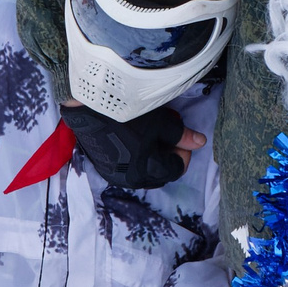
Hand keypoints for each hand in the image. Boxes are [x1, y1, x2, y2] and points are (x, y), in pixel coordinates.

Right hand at [59, 100, 204, 189]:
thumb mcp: (161, 121)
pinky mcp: (102, 168)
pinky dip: (135, 159)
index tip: (181, 136)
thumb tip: (201, 142)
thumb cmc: (128, 113)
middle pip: (160, 174)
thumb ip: (182, 135)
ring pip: (143, 173)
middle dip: (168, 157)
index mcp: (148, 170)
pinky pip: (127, 170)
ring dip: (152, 159)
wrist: (87, 107)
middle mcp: (131, 179)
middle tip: (167, 136)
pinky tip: (133, 140)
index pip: (177, 169)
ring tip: (150, 137)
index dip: (184, 152)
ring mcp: (115, 175)